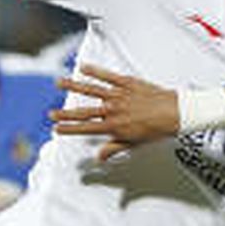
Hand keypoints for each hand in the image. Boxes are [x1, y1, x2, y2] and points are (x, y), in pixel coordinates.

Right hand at [50, 65, 181, 160]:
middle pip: (83, 112)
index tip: (57, 129)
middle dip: (65, 113)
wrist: (174, 113)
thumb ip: (114, 148)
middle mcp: (113, 110)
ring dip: (73, 86)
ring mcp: (118, 95)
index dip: (70, 129)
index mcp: (114, 126)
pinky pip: (107, 76)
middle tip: (50, 114)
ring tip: (59, 83)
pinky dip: (95, 71)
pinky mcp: (126, 82)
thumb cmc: (156, 129)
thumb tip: (100, 157)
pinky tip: (83, 67)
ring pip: (91, 90)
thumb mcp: (134, 143)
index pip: (86, 128)